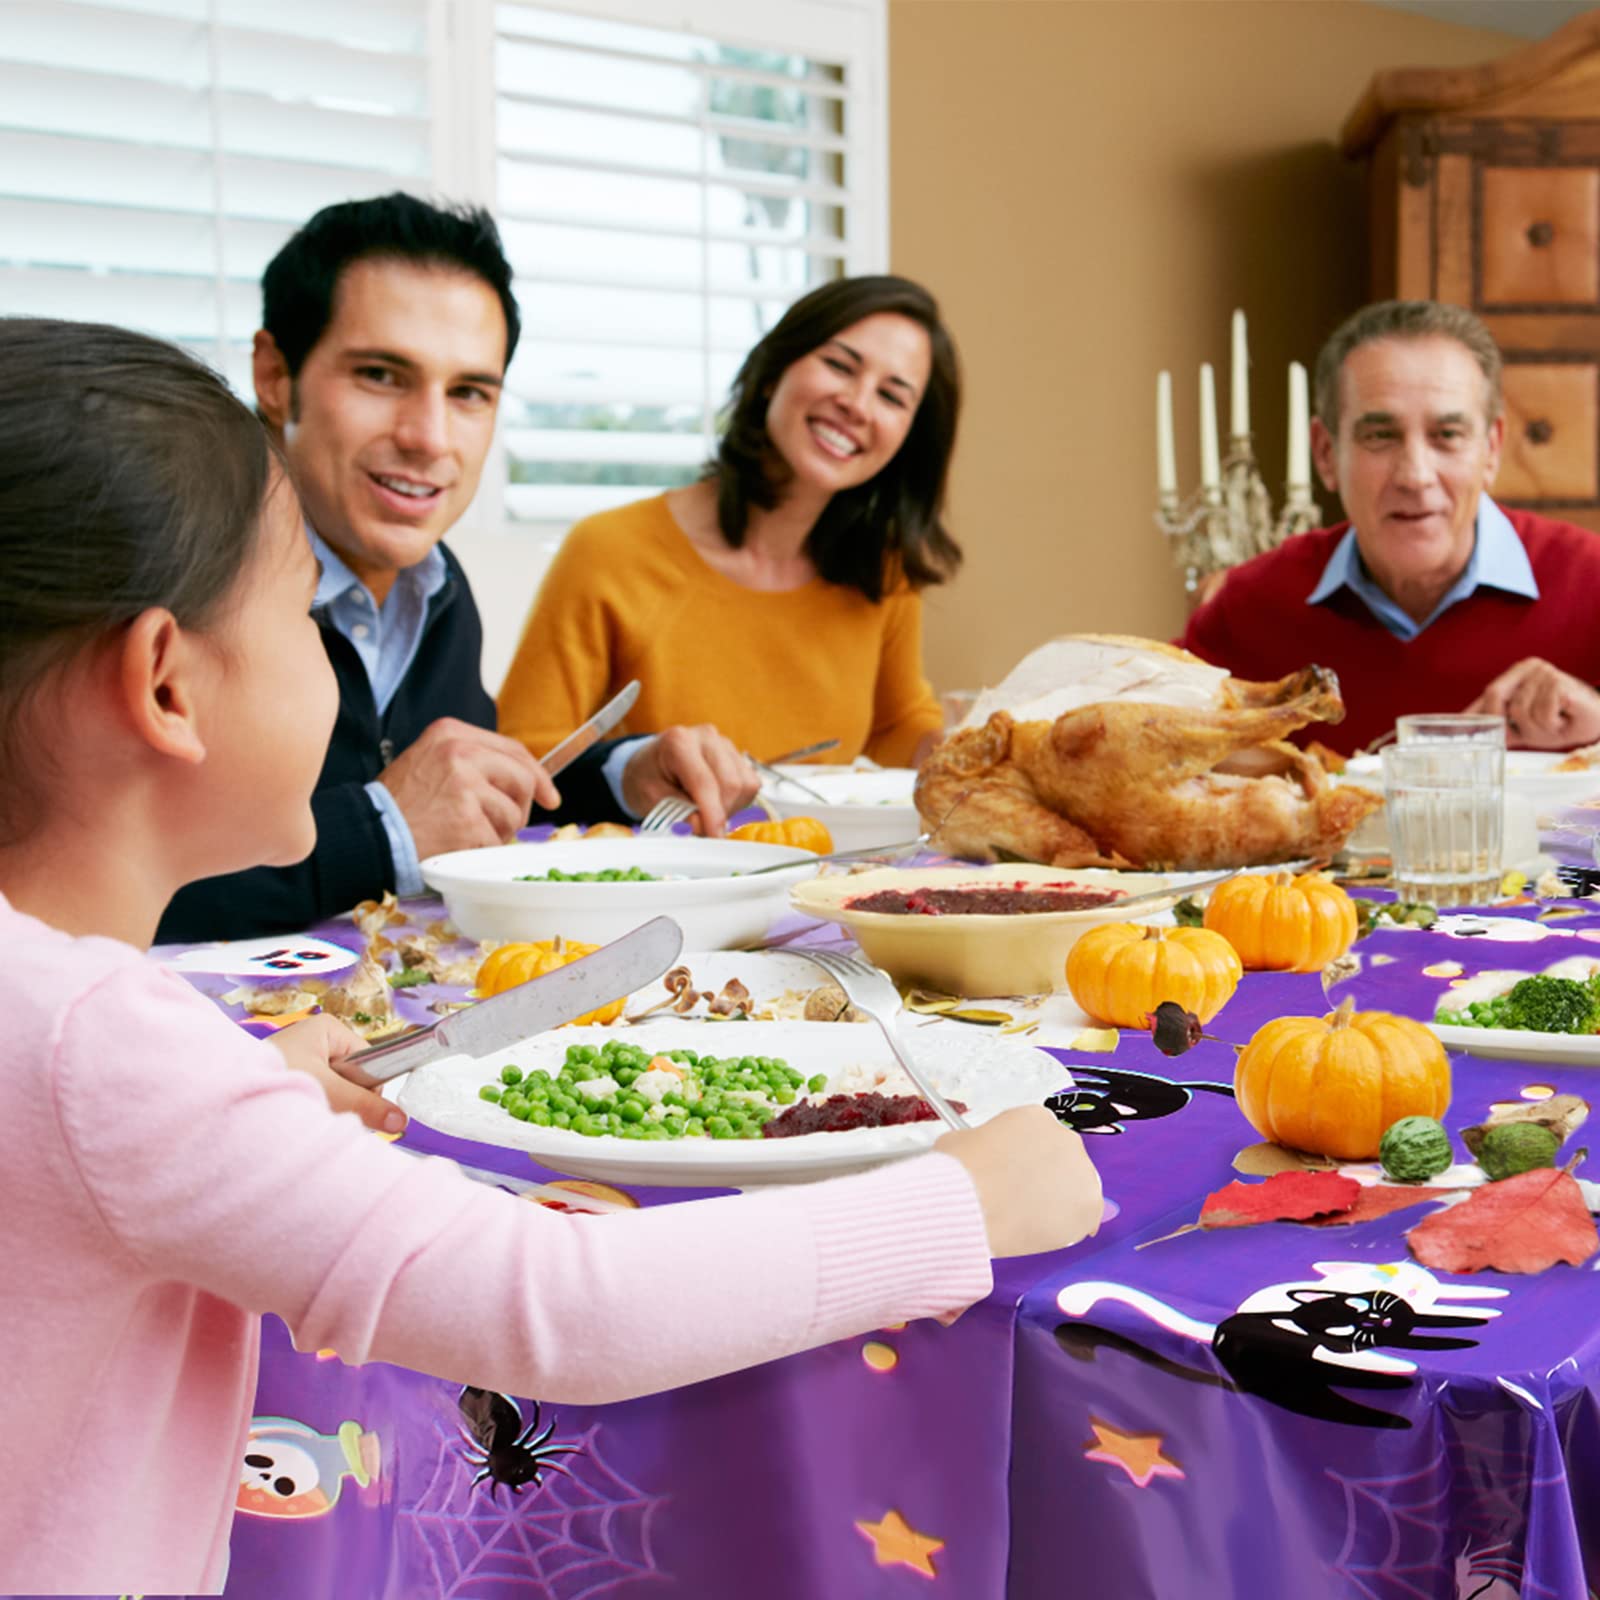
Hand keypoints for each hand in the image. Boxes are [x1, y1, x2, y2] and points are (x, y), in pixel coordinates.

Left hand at [266, 1013, 406, 1135]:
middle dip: (345, 1102)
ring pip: (333, 1092)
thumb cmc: (271, 1080)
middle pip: (352, 1078)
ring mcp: (298, 1060)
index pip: (369, 1061)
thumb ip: (367, 1106)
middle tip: (326, 1113)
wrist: (214, 1093)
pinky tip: (297, 1117)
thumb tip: (403, 1120)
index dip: (368, 1086)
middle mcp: (314, 1041)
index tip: (360, 1107)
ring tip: (306, 1114)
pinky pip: (313, 1097)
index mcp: (328, 1029)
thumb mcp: (329, 1092)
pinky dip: (309, 1111)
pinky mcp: (284, 1079)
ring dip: (327, 1109)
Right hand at [379, 718, 559, 857]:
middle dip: (520, 807)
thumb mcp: (430, 760)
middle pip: (521, 780)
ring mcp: (465, 787)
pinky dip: (482, 851)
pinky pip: (495, 841)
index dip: (537, 775)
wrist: (367, 832)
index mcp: (451, 733)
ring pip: (512, 814)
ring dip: (498, 832)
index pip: (513, 750)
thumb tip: (524, 778)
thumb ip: (472, 760)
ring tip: (466, 834)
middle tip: (504, 825)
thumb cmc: (399, 803)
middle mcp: (460, 753)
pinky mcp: (466, 821)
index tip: (549, 795)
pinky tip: (457, 847)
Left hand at [620, 725, 759, 836]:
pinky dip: (737, 801)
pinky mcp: (737, 755)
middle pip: (731, 783)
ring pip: (745, 785)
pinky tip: (717, 801)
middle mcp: (706, 737)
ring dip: (730, 807)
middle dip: (720, 812)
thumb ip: (676, 812)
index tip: (714, 836)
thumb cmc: (647, 778)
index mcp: (679, 742)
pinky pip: (750, 784)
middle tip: (702, 826)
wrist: (650, 764)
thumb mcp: (650, 798)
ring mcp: (724, 743)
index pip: (704, 782)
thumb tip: (702, 826)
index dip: (712, 814)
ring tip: (706, 810)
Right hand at [936, 1105, 1102, 1257]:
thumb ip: (980, 1145)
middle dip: (1045, 1178)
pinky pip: (1084, 1219)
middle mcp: (1065, 1138)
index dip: (1025, 1160)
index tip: (1013, 1175)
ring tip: (1029, 1220)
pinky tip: (1046, 1234)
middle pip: (1061, 1160)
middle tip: (1022, 1198)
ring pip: (1075, 1189)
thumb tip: (978, 1157)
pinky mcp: (1089, 1204)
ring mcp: (1081, 1171)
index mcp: (1035, 1118)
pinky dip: (1069, 1228)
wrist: (971, 1202)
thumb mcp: (959, 1141)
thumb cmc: (958, 1170)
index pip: (1038, 1139)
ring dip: (1058, 1202)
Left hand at [1463, 658, 1599, 749]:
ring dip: (1537, 728)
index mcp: (1518, 673)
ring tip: (1553, 723)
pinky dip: (1551, 725)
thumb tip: (1464, 723)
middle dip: (1510, 722)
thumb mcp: (1521, 724)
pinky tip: (1563, 719)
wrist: (1596, 724)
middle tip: (1533, 729)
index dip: (1480, 713)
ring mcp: (1545, 673)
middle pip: (1495, 697)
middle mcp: (1530, 668)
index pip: (1489, 693)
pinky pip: (1541, 715)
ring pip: (1519, 712)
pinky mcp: (1559, 683)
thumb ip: (1496, 720)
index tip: (1462, 726)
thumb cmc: (1560, 723)